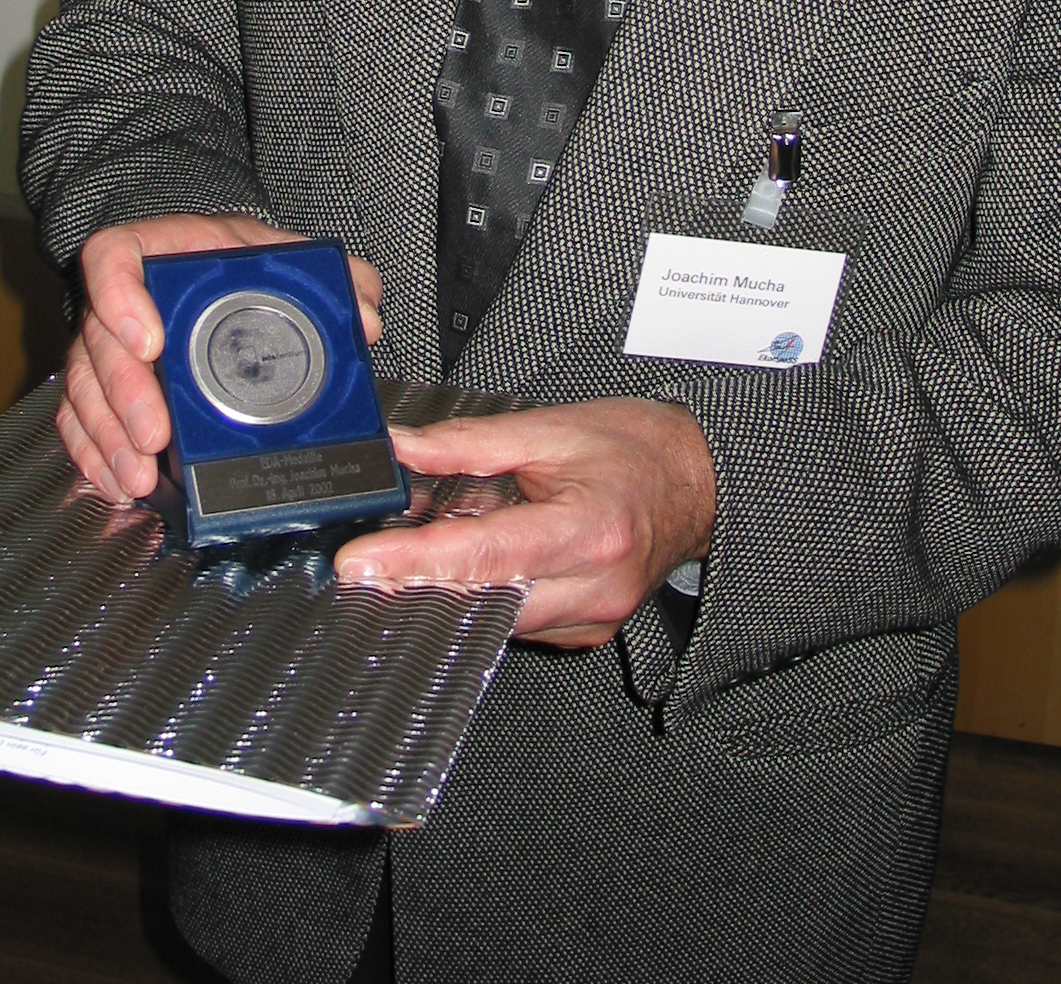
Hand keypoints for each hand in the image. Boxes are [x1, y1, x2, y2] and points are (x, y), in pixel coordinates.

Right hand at [55, 215, 383, 503]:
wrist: (202, 271)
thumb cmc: (233, 263)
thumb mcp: (278, 254)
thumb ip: (327, 276)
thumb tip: (364, 317)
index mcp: (155, 255)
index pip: (112, 259)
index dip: (118, 297)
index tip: (150, 341)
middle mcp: (118, 303)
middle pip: (98, 344)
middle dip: (125, 397)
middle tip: (155, 437)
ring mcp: (103, 349)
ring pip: (84, 392)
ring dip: (109, 440)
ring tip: (139, 479)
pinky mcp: (100, 391)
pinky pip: (78, 423)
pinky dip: (95, 458)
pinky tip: (118, 484)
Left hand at [332, 400, 715, 647]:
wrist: (699, 479)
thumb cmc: (638, 448)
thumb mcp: (552, 429)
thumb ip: (470, 443)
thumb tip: (403, 449)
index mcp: (585, 530)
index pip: (483, 555)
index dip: (414, 562)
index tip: (362, 564)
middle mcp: (592, 587)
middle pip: (483, 601)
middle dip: (422, 583)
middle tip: (376, 560)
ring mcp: (592, 618)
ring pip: (496, 620)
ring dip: (457, 589)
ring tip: (439, 547)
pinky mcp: (588, 631)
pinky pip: (521, 622)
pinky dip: (493, 595)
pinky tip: (487, 562)